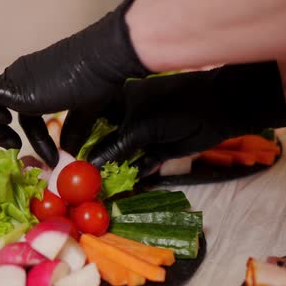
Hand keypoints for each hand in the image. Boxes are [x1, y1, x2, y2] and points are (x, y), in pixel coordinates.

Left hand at [0, 0, 150, 166]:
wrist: (100, 60)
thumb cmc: (99, 80)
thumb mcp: (86, 111)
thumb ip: (75, 130)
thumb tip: (69, 152)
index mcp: (35, 82)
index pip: (22, 111)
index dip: (35, 139)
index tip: (52, 157)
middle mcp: (20, 79)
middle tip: (15, 145)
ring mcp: (14, 80)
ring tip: (9, 139)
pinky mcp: (12, 87)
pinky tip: (10, 125)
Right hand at [88, 61, 285, 173]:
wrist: (219, 110)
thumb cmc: (175, 106)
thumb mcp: (139, 128)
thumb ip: (114, 148)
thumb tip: (90, 165)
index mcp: (118, 100)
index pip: (90, 119)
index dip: (78, 137)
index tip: (66, 156)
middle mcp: (127, 117)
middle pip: (103, 141)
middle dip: (94, 158)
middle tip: (82, 174)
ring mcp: (142, 136)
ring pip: (121, 156)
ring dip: (113, 170)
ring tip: (100, 183)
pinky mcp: (157, 152)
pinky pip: (141, 166)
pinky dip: (135, 175)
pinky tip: (124, 185)